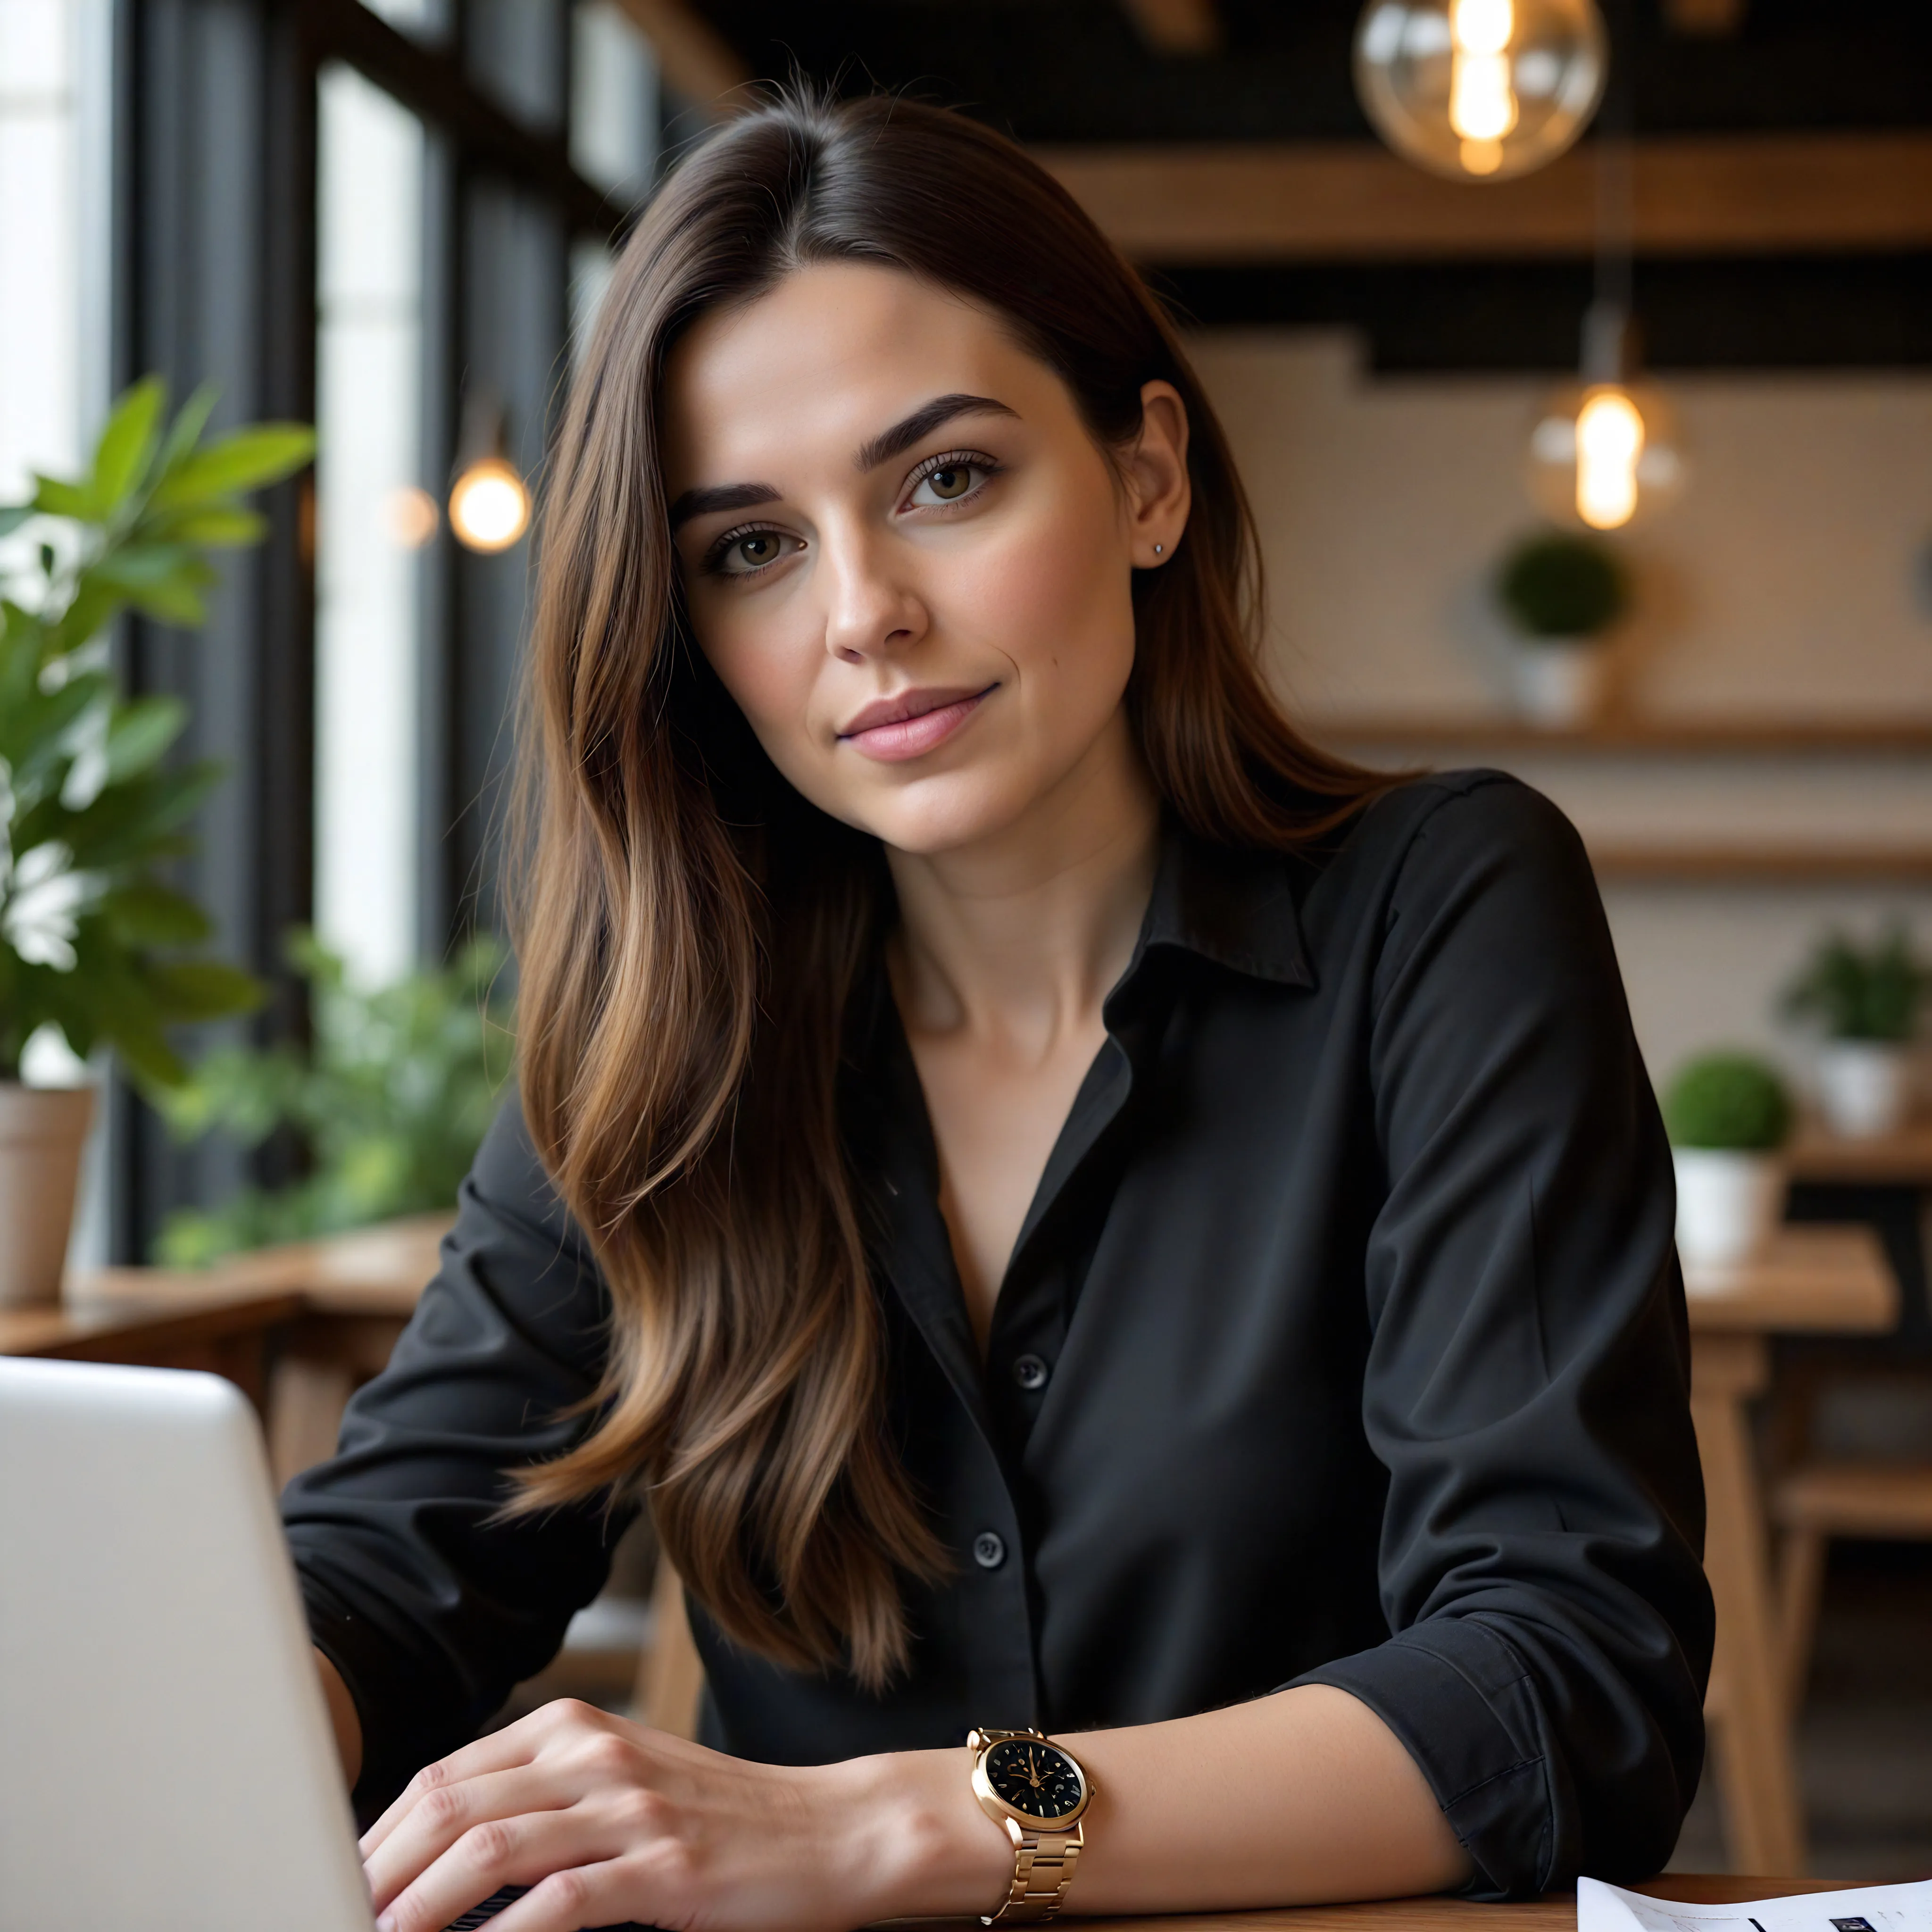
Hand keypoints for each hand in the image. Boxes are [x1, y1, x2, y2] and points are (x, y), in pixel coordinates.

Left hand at [358, 1697, 1007, 1931]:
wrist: (829, 1830)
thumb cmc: (718, 1818)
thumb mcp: (621, 1786)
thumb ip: (541, 1800)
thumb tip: (439, 1847)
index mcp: (576, 1731)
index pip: (447, 1775)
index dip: (380, 1832)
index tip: (342, 1881)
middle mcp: (596, 1757)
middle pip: (453, 1803)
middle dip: (380, 1867)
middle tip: (337, 1910)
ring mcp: (632, 1809)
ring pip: (492, 1846)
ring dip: (420, 1905)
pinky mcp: (666, 1867)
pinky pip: (563, 1901)